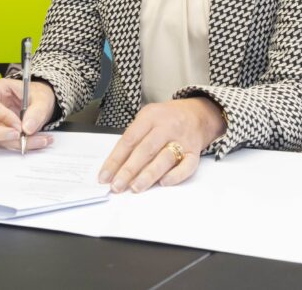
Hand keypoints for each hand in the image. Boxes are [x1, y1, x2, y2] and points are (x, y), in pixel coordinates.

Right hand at [0, 78, 56, 150]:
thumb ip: (36, 112)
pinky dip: (20, 144)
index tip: (20, 126)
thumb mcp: (42, 99)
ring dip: (15, 142)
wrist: (42, 103)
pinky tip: (39, 141)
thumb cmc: (38, 95)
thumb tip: (27, 129)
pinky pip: (4, 142)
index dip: (2, 117)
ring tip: (41, 140)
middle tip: (19, 137)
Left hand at [99, 97, 225, 192]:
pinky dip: (175, 176)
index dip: (115, 159)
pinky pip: (187, 166)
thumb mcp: (147, 118)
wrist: (196, 114)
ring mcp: (182, 139)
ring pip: (165, 158)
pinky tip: (163, 183)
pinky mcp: (195, 152)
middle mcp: (167, 126)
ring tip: (135, 188)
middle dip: (129, 170)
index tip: (105, 176)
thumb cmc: (165, 119)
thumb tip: (115, 167)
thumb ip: (133, 137)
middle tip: (117, 186)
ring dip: (149, 175)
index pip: (129, 139)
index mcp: (151, 116)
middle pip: (145, 149)